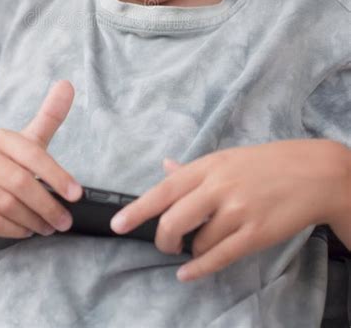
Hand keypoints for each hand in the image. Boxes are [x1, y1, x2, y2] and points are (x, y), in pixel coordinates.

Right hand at [0, 80, 82, 243]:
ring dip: (33, 220)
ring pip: (6, 204)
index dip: (58, 176)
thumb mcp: (29, 143)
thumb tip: (68, 83)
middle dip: (48, 205)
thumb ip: (49, 116)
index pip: (33, 155)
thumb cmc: (7, 170)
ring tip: (49, 227)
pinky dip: (14, 229)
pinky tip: (26, 231)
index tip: (77, 195)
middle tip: (65, 221)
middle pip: (20, 183)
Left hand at [110, 139, 342, 281]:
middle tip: (164, 244)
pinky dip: (199, 268)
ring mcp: (238, 211)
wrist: (311, 172)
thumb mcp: (225, 158)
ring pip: (197, 242)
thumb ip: (192, 168)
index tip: (118, 225)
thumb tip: (164, 167)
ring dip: (190, 250)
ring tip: (197, 244)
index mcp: (208, 166)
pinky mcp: (255, 234)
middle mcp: (219, 187)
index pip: (164, 189)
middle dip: (162, 239)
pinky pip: (219, 257)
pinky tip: (188, 272)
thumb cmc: (264, 163)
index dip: (138, 209)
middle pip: (174, 220)